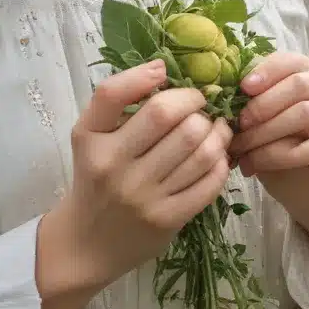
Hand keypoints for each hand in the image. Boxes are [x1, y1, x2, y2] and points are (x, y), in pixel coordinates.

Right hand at [52, 60, 232, 288]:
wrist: (87, 242)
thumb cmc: (93, 176)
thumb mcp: (88, 134)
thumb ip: (116, 98)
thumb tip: (161, 67)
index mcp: (93, 140)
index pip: (117, 94)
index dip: (149, 77)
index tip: (167, 75)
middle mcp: (115, 167)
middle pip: (169, 118)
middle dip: (195, 103)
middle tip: (201, 104)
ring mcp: (144, 196)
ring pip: (198, 149)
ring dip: (216, 131)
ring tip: (216, 126)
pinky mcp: (168, 220)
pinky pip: (209, 182)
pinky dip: (221, 162)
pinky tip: (217, 155)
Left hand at [228, 52, 308, 270]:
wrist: (300, 174)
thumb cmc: (273, 131)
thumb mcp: (260, 108)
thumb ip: (249, 94)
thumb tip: (217, 87)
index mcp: (307, 67)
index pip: (289, 60)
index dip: (265, 72)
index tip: (243, 88)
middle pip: (297, 87)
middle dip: (262, 106)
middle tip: (237, 125)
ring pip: (302, 116)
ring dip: (265, 134)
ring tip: (240, 149)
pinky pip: (307, 148)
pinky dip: (275, 157)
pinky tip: (253, 165)